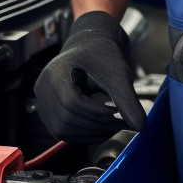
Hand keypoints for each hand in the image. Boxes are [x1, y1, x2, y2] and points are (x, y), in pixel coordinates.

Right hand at [33, 11, 146, 143]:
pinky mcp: (47, 113)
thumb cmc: (102, 56)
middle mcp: (42, 88)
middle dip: (95, 126)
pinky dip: (84, 135)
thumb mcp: (117, 72)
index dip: (95, 114)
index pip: (71, 103)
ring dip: (91, 134)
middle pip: (66, 120)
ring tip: (113, 125)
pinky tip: (102, 128)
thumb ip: (128, 99)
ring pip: (63, 130)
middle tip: (120, 124)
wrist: (89, 47)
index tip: (116, 115)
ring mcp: (42, 102)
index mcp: (56, 72)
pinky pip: (63, 132)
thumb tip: (140, 127)